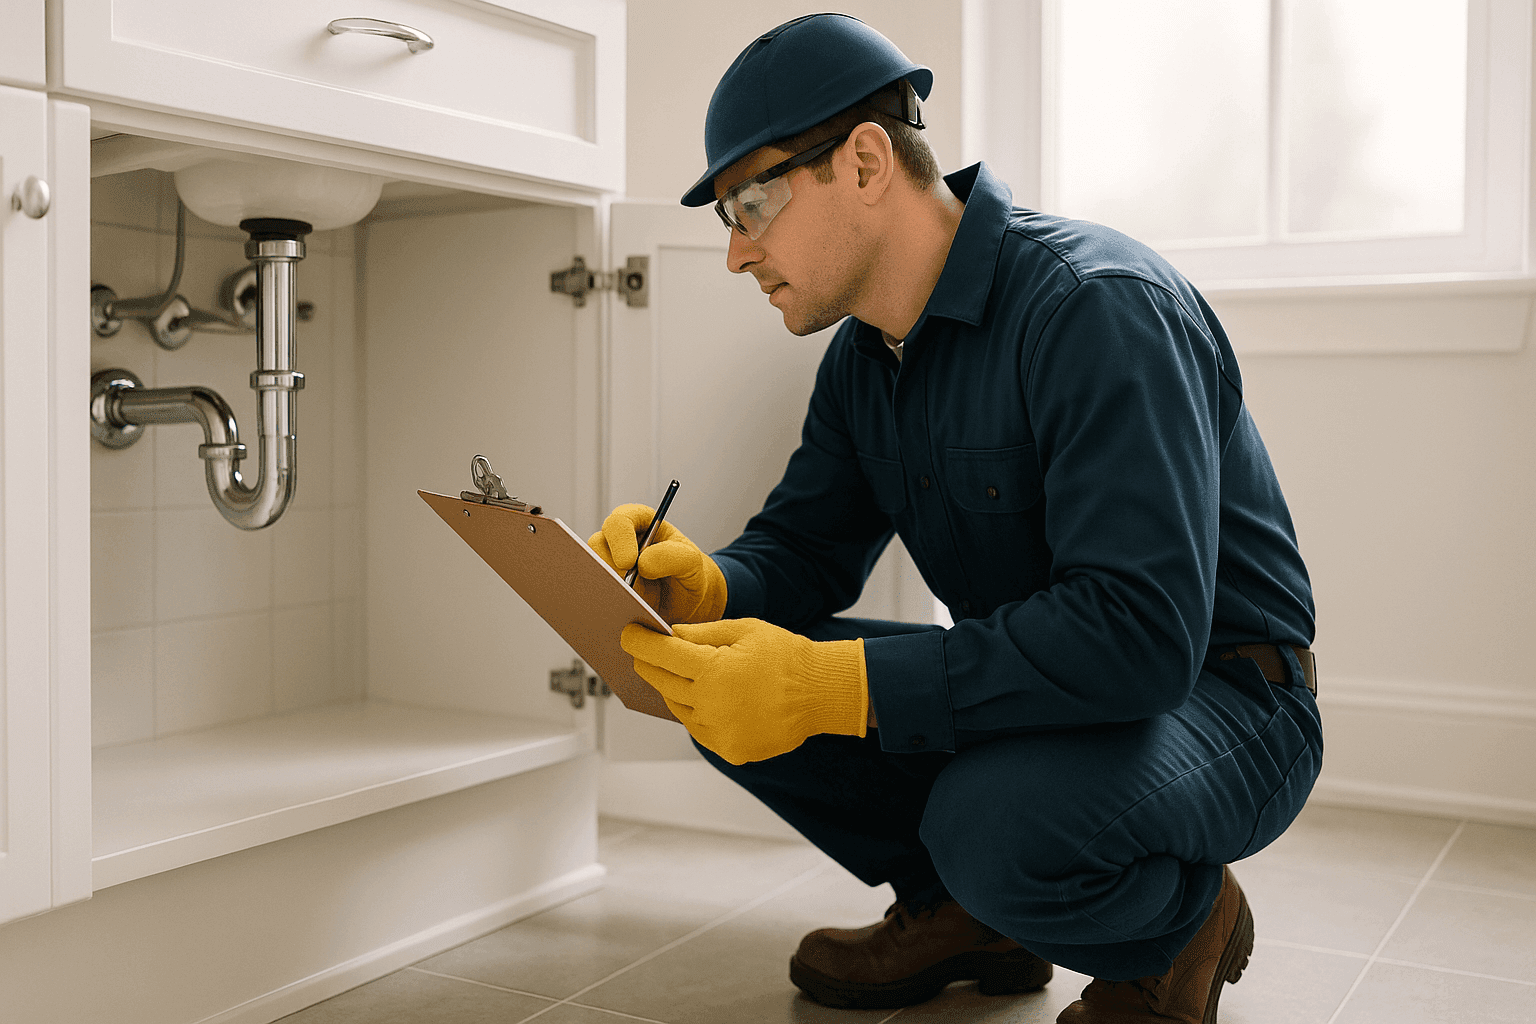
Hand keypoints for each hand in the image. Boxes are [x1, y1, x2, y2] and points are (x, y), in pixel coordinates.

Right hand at [589, 504, 727, 623]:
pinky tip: (615, 617)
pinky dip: (602, 604)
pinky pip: (593, 595)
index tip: (628, 562)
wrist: (690, 604)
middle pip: (596, 546)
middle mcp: (618, 543)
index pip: (620, 521)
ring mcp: (609, 567)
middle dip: (605, 566)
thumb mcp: (692, 562)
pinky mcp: (606, 591)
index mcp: (639, 523)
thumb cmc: (690, 574)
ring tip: (619, 604)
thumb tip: (642, 564)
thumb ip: (673, 557)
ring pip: (590, 572)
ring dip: (602, 587)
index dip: (620, 539)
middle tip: (622, 587)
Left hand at [620, 618, 867, 764]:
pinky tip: (701, 698)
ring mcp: (720, 732)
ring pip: (678, 708)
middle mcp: (711, 705)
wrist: (823, 693)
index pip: (662, 655)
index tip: (628, 635)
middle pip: (663, 682)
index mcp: (714, 671)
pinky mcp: (730, 750)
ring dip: (672, 689)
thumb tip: (669, 634)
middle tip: (643, 654)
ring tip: (676, 675)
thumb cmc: (787, 656)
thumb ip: (702, 633)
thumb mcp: (744, 630)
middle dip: (649, 665)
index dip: (640, 643)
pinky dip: (694, 713)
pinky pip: (698, 729)